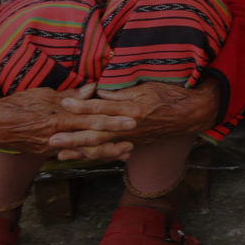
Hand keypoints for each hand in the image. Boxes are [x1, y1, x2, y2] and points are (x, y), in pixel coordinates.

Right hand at [0, 84, 134, 156]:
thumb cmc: (17, 104)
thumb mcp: (44, 94)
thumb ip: (71, 95)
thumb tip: (94, 89)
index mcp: (59, 118)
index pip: (92, 118)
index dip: (114, 118)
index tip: (133, 117)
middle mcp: (57, 135)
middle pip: (92, 137)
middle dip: (115, 137)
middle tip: (136, 136)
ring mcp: (51, 146)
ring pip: (84, 150)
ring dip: (106, 151)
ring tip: (125, 150)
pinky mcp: (45, 153)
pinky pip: (71, 154)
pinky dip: (87, 155)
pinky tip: (101, 155)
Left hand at [48, 79, 220, 160]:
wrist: (192, 113)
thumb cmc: (171, 94)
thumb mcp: (148, 86)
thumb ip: (123, 91)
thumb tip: (99, 92)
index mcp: (133, 109)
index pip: (103, 107)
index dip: (82, 105)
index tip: (64, 102)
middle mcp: (131, 126)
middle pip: (97, 132)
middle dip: (73, 136)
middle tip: (52, 139)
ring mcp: (133, 137)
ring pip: (102, 146)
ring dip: (79, 150)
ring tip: (59, 153)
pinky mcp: (136, 143)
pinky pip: (112, 152)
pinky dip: (95, 155)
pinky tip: (81, 157)